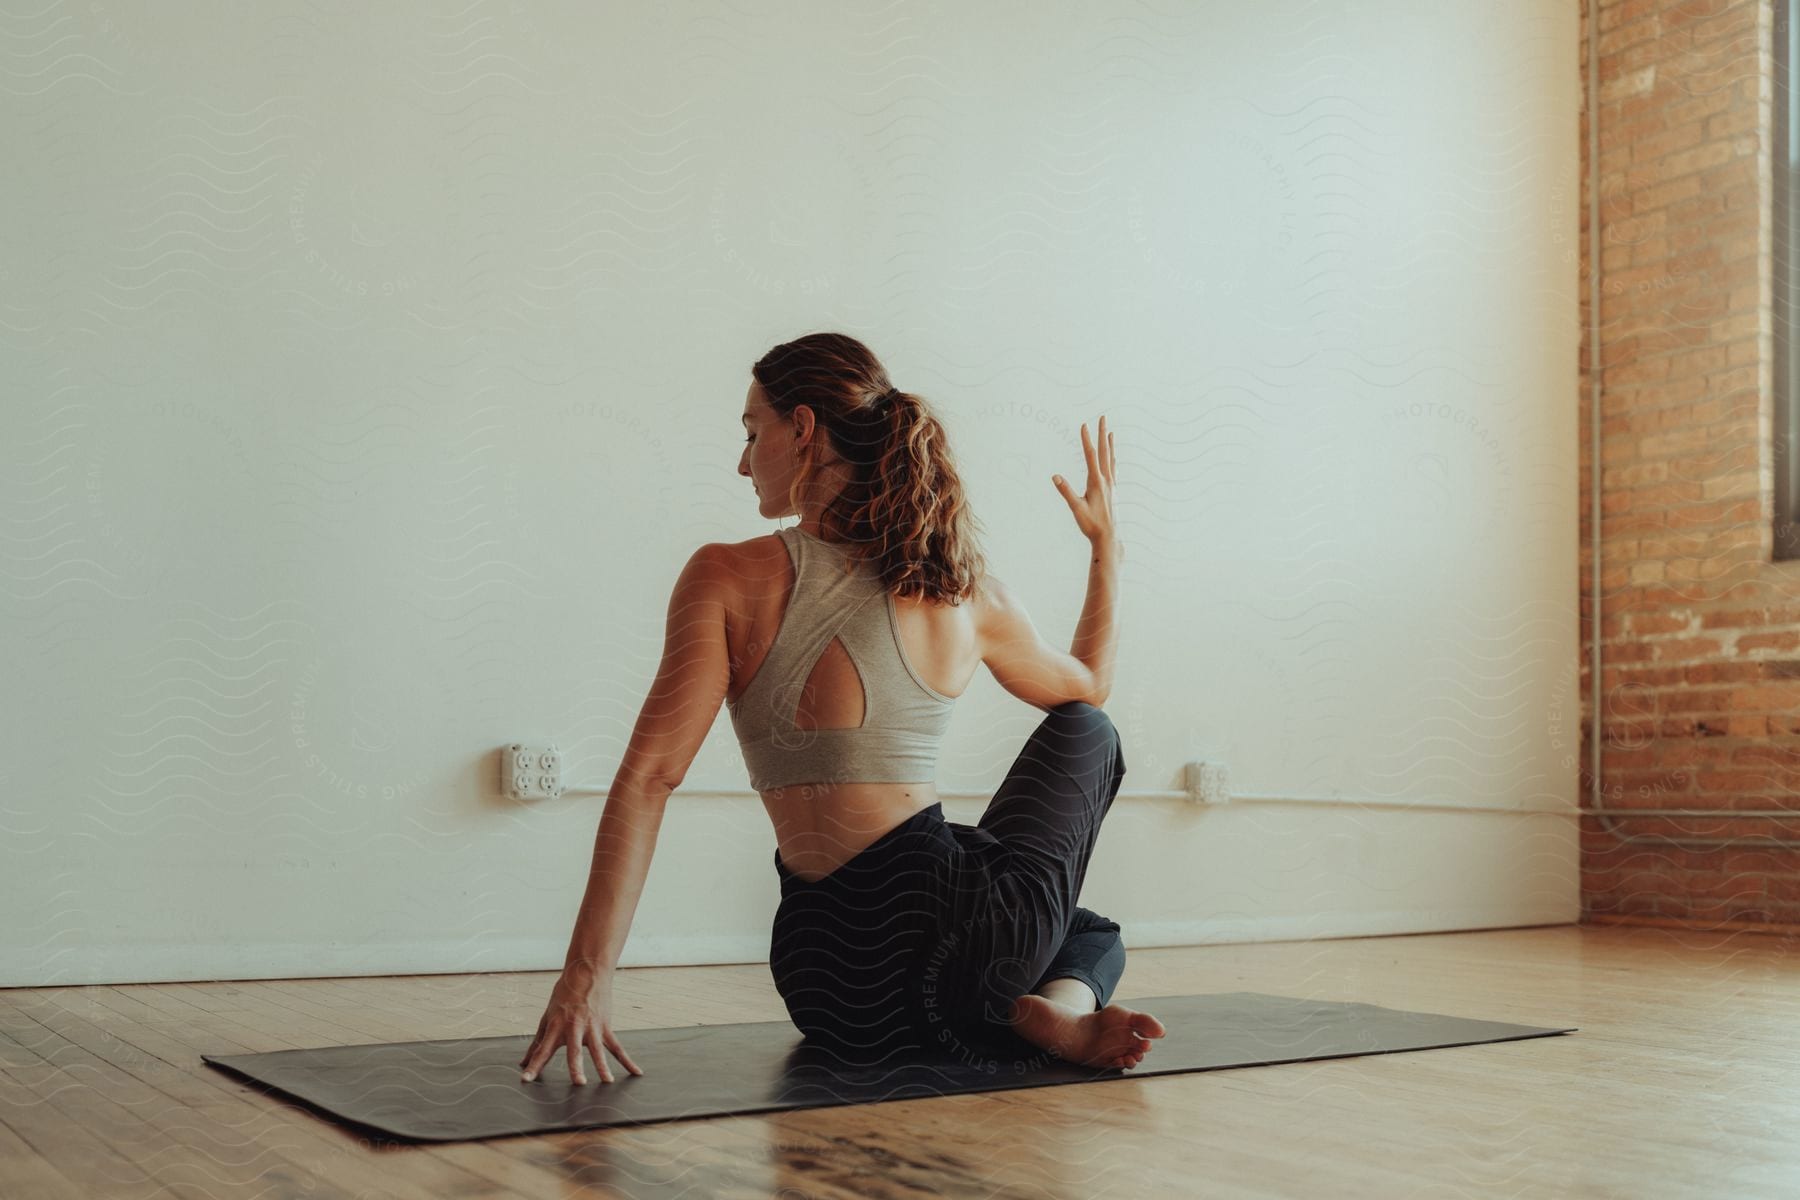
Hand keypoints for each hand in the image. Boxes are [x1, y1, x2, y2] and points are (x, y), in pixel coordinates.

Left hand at [518, 970, 642, 1083]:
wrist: (587, 972)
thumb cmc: (564, 994)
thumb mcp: (547, 1016)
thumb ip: (537, 1042)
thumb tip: (524, 1062)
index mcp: (556, 1026)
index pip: (542, 1049)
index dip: (534, 1065)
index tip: (526, 1079)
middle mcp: (574, 1028)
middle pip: (575, 1051)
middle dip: (576, 1067)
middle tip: (579, 1082)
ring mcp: (592, 1028)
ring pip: (599, 1050)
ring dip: (603, 1066)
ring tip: (607, 1081)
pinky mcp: (605, 1027)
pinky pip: (617, 1047)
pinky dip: (627, 1060)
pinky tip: (635, 1072)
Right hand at [1051, 415, 1118, 547]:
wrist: (1109, 537)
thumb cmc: (1091, 524)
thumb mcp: (1076, 508)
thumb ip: (1066, 491)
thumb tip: (1055, 476)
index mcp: (1097, 482)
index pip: (1091, 455)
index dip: (1086, 439)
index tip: (1083, 425)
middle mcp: (1107, 480)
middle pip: (1104, 452)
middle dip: (1102, 434)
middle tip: (1102, 417)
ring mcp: (1112, 485)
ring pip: (1110, 459)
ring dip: (1109, 445)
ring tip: (1110, 433)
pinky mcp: (1113, 491)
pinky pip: (1113, 469)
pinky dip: (1112, 459)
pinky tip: (1112, 459)